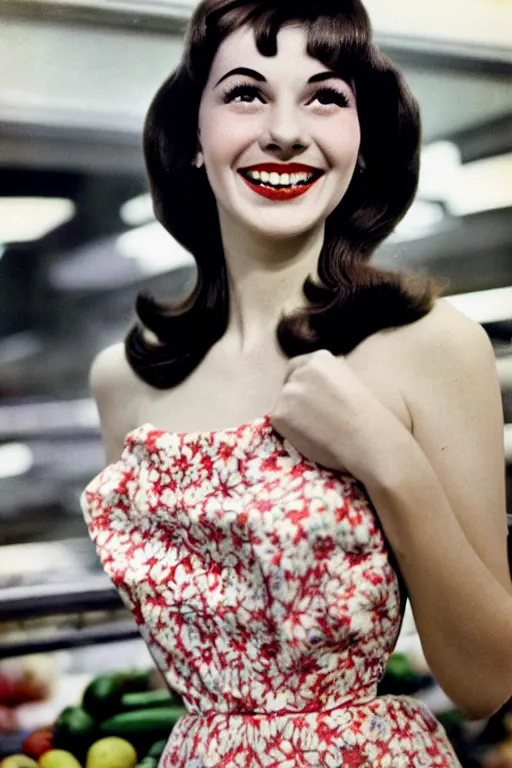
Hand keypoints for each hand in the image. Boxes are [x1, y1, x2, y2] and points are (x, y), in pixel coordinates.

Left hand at [270, 349, 406, 481]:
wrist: (367, 441)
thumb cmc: (366, 417)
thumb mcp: (348, 382)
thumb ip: (325, 380)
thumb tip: (311, 389)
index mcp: (320, 359)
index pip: (296, 367)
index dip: (299, 383)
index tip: (306, 397)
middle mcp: (301, 371)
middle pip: (288, 385)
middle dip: (295, 400)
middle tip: (312, 419)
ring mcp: (288, 391)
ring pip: (283, 404)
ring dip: (293, 416)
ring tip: (316, 430)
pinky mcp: (280, 413)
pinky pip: (279, 422)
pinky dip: (290, 431)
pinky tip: (310, 437)